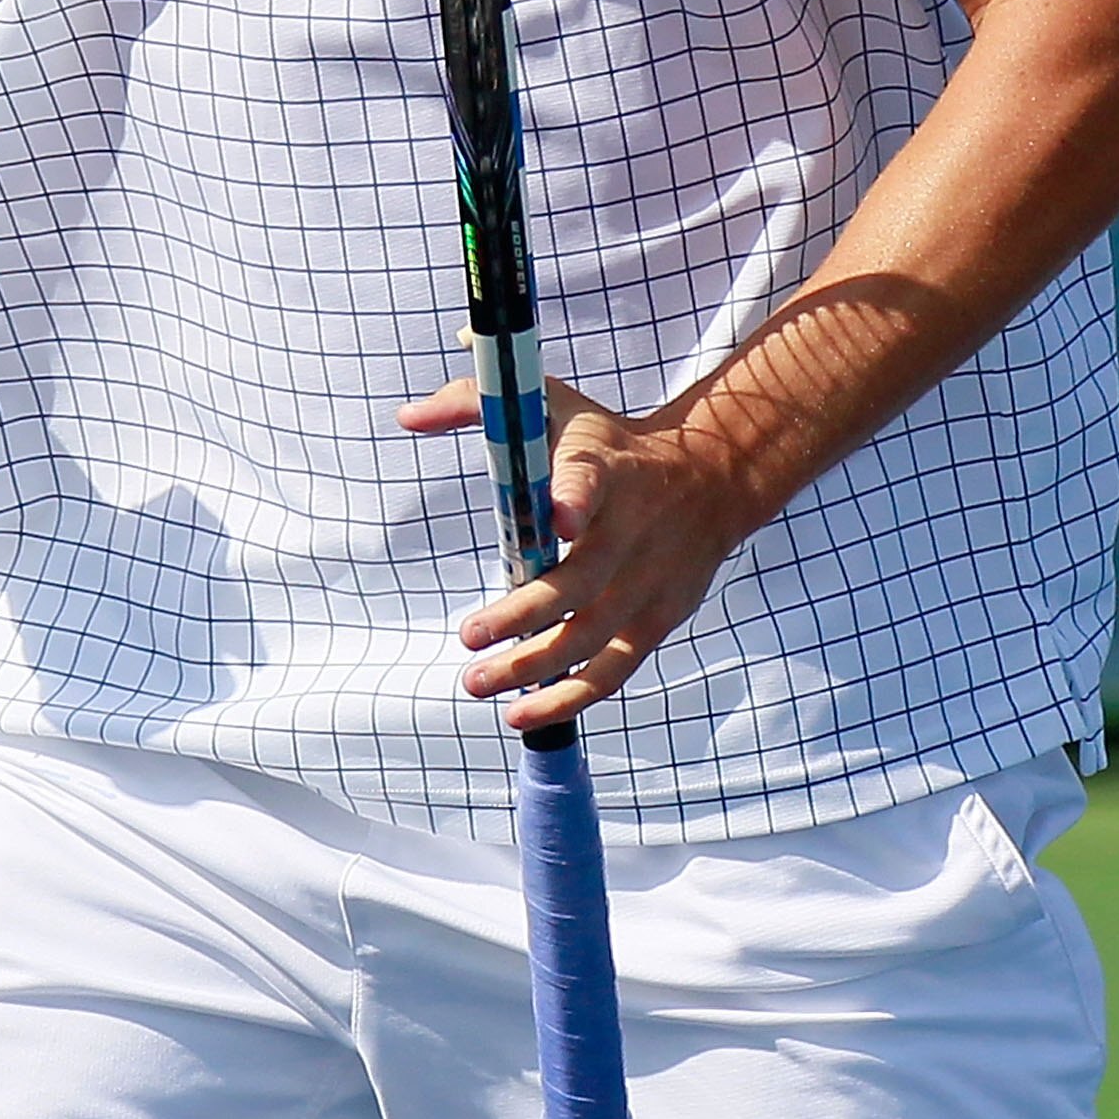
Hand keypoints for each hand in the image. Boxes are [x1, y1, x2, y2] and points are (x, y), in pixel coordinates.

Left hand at [396, 362, 782, 732]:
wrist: (712, 476)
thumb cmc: (610, 440)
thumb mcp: (553, 405)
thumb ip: (477, 403)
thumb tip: (407, 419)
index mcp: (604, 468)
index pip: (588, 482)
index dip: (573, 499)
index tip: (557, 519)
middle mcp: (630, 529)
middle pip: (579, 581)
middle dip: (523, 615)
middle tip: (468, 636)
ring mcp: (647, 581)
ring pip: (591, 636)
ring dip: (533, 667)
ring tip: (476, 682)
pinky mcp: (658, 618)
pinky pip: (614, 670)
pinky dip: (570, 697)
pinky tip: (522, 715)